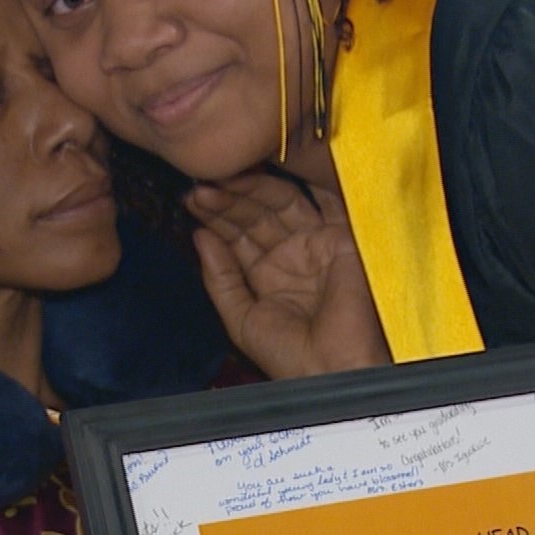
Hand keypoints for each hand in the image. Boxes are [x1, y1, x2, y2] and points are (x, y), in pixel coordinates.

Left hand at [186, 172, 390, 378]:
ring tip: (223, 180)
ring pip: (283, 201)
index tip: (191, 199)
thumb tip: (199, 236)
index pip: (238, 234)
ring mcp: (318, 243)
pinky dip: (305, 178)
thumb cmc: (291, 357)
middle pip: (257, 214)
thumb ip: (220, 278)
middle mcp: (293, 254)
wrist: (334, 368)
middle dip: (228, 199)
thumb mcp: (241, 318)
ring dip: (253, 188)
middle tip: (202, 187)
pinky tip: (273, 165)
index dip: (215, 217)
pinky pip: (325, 199)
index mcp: (269, 274)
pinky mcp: (343, 237)